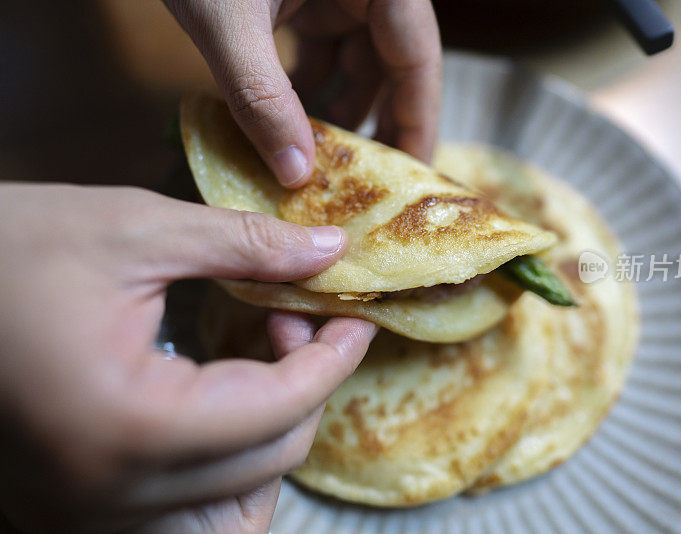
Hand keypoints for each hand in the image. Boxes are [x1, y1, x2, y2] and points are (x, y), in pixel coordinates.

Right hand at [0, 184, 376, 532]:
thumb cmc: (4, 248)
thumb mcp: (132, 228)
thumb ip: (244, 246)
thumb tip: (330, 251)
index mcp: (129, 422)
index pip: (281, 409)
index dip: (333, 359)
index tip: (353, 316)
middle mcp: (111, 491)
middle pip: (268, 458)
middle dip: (304, 386)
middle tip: (293, 317)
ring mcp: (89, 510)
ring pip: (233, 490)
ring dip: (269, 420)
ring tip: (256, 347)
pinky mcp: (74, 504)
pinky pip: (187, 499)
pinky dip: (224, 448)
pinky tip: (217, 385)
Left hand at [164, 0, 441, 185]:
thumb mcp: (227, 21)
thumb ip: (259, 97)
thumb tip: (295, 176)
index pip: (417, 58)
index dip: (418, 122)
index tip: (411, 179)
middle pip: (392, 64)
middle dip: (377, 124)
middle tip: (368, 187)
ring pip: (356, 62)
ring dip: (338, 112)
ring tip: (324, 168)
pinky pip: (322, 50)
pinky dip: (307, 90)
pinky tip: (289, 127)